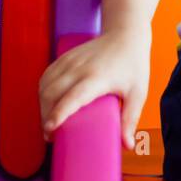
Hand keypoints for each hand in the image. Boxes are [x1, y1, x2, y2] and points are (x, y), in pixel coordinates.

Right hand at [38, 27, 151, 149]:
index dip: (59, 113)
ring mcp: (70, 61)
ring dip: (42, 104)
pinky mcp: (65, 56)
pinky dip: (42, 91)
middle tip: (51, 135)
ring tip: (48, 121)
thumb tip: (128, 146)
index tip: (50, 129)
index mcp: (97, 78)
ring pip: (45, 84)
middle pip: (52, 93)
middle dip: (46, 116)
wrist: (126, 34)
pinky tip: (46, 102)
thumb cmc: (133, 64)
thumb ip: (130, 119)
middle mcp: (80, 68)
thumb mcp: (138, 92)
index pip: (73, 96)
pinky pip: (46, 75)